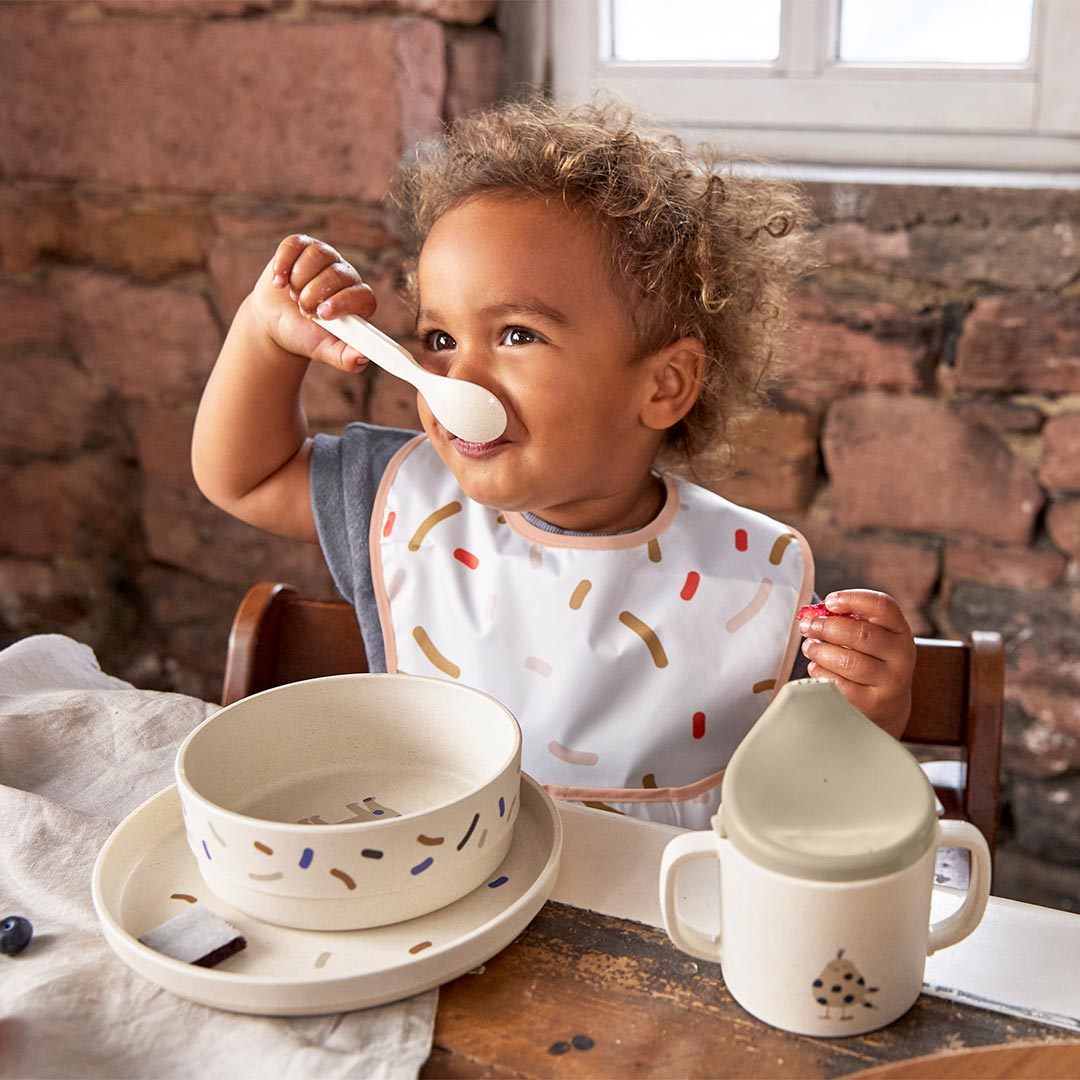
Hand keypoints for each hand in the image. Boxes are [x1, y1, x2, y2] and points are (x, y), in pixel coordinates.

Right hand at [250, 234, 378, 371]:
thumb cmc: (305, 335)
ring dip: (299, 279)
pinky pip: (295, 244)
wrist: (275, 322)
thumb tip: (362, 359)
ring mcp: (325, 257)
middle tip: (303, 309)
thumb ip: (344, 357)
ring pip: (317, 255)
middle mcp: (346, 275)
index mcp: (358, 300)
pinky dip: (283, 263)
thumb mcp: (323, 350)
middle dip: (314, 295)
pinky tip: (278, 282)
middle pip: (337, 273)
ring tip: (293, 296)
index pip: (362, 294)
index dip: (342, 302)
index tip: (322, 315)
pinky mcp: (302, 246)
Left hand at [798, 589, 914, 737]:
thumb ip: (848, 621)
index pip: (883, 606)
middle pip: (861, 634)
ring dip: (821, 651)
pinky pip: (839, 684)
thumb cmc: (872, 661)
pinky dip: (821, 672)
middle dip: (827, 627)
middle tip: (808, 626)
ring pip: (848, 661)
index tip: (829, 602)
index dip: (853, 599)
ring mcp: (889, 682)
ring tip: (809, 647)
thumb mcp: (872, 638)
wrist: (888, 705)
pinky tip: (817, 667)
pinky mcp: (872, 704)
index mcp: (900, 631)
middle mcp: (901, 656)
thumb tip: (812, 615)